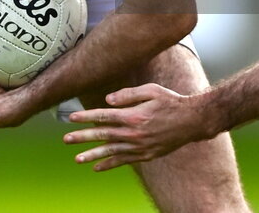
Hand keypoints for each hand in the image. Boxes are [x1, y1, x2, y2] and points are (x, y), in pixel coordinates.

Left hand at [63, 84, 213, 170]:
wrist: (192, 121)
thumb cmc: (171, 101)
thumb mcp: (151, 90)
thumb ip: (128, 95)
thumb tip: (107, 100)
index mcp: (133, 115)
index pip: (103, 116)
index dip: (86, 117)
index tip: (71, 118)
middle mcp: (134, 133)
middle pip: (103, 135)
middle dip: (83, 137)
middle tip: (66, 139)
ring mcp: (140, 146)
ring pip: (111, 152)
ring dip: (92, 155)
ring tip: (77, 159)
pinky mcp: (146, 155)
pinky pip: (124, 161)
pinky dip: (110, 164)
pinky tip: (97, 167)